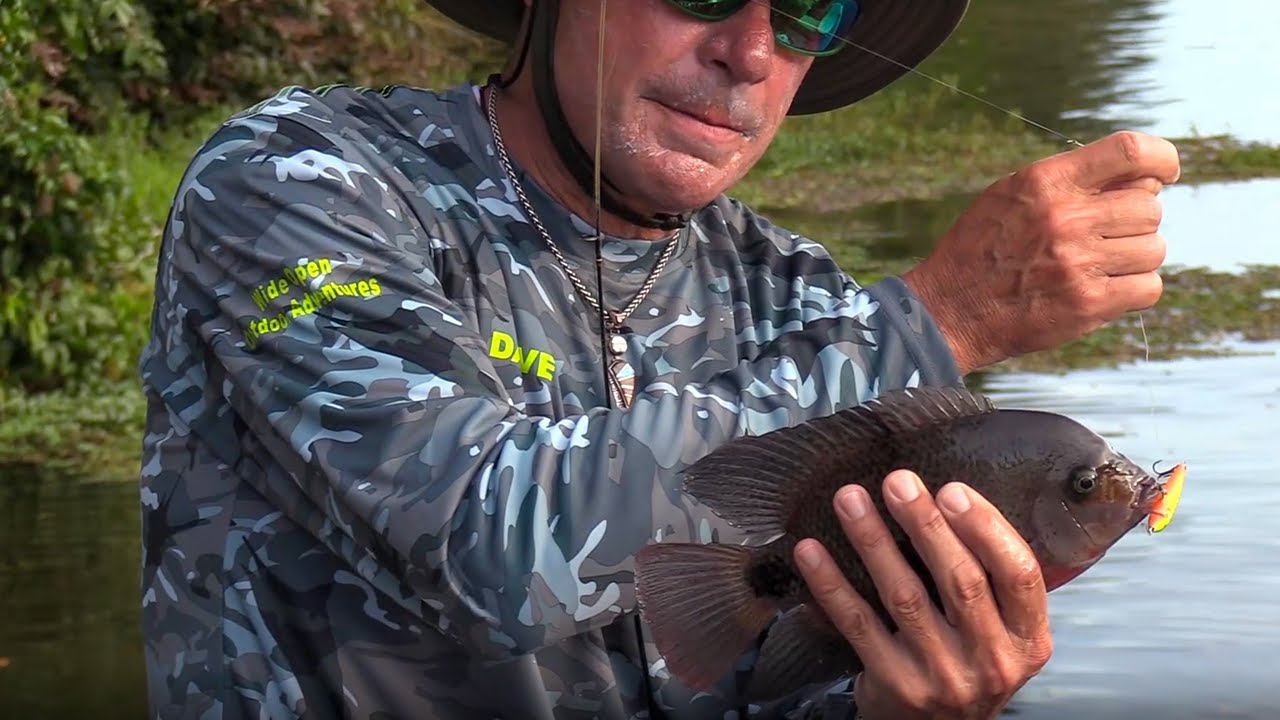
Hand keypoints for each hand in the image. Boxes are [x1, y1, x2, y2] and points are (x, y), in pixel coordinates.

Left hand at [793, 470, 1053, 719]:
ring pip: (905, 596)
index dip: (986, 528)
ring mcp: (942, 676)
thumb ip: (991, 581)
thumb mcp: (1001, 632)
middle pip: (961, 580)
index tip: (951, 490)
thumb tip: (946, 500)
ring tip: (850, 499)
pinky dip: (832, 584)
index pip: (1020, 575)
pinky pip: (859, 624)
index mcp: (1028, 640)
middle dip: (925, 524)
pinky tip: (812, 551)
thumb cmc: (967, 664)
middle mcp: (991, 661)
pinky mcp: (895, 684)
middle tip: (896, 481)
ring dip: (873, 541)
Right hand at [902, 130, 1180, 373]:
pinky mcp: (1087, 304)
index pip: (1130, 151)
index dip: (1161, 159)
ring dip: (1135, 258)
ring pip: (1154, 249)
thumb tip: (1145, 177)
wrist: (948, 311)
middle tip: (1106, 237)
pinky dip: (1134, 291)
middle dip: (1136, 222)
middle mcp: (1065, 218)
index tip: (1163, 173)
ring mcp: (1078, 263)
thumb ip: (1071, 181)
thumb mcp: (1012, 196)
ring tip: (1099, 266)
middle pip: (1149, 207)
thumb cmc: (981, 250)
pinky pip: (1149, 288)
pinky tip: (1104, 290)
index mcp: (1045, 182)